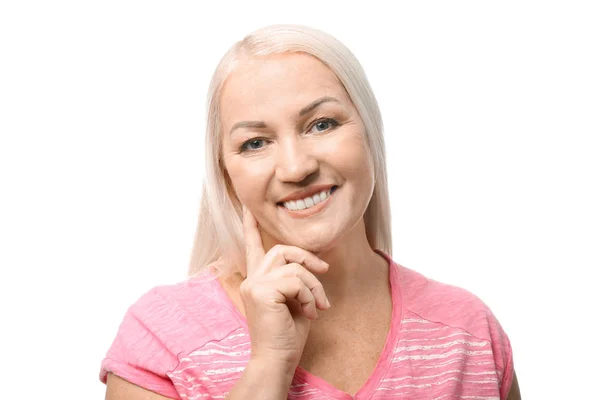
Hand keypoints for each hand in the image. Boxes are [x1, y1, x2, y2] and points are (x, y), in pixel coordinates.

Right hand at [240, 207, 330, 368]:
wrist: (277, 359)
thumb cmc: (288, 334)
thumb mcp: (295, 300)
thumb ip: (297, 280)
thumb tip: (316, 263)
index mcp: (258, 280)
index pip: (253, 246)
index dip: (250, 225)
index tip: (248, 207)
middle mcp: (252, 279)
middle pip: (282, 249)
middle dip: (307, 257)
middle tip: (324, 269)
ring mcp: (255, 284)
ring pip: (294, 267)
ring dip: (314, 286)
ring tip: (319, 307)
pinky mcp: (262, 292)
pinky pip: (297, 282)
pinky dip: (309, 296)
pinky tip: (309, 313)